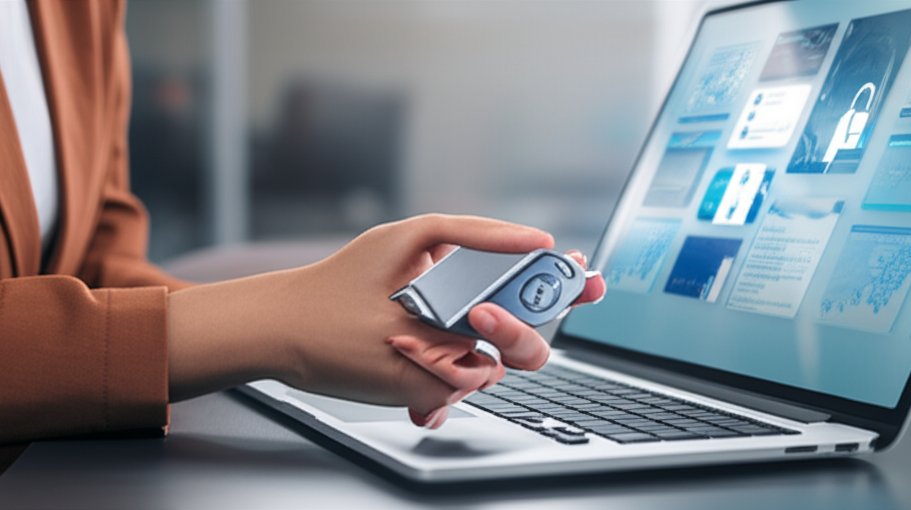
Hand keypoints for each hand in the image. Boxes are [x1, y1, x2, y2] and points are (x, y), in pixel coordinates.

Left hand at [166, 214, 604, 429]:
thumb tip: (492, 370)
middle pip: (506, 298)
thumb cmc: (318, 318)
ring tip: (435, 389)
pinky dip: (441, 386)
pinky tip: (424, 408)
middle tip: (498, 332)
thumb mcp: (393, 338)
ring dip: (469, 371)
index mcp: (433, 248)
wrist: (266, 336)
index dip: (546, 263)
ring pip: (478, 341)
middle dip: (516, 327)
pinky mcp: (416, 338)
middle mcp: (436, 277)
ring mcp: (428, 309)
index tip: (578, 271)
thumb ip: (453, 361)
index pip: (504, 247)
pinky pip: (448, 362)